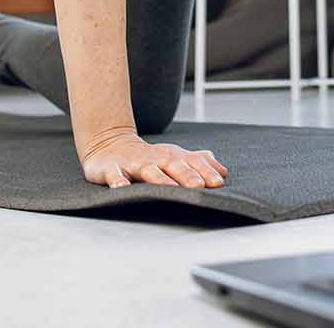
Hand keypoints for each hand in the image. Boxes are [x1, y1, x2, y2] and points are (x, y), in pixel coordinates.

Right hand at [81, 132, 228, 188]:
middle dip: (187, 175)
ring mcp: (134, 164)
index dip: (206, 171)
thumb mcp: (174, 157)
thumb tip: (223, 171)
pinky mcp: (112, 169)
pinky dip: (118, 180)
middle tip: (199, 186)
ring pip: (148, 171)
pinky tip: (122, 187)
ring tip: (170, 187)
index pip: (192, 162)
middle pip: (174, 165)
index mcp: (172, 156)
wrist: (110, 145)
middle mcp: (155, 158)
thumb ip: (198, 163)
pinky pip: (115, 175)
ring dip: (160, 179)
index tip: (218, 182)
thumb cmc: (148, 157)